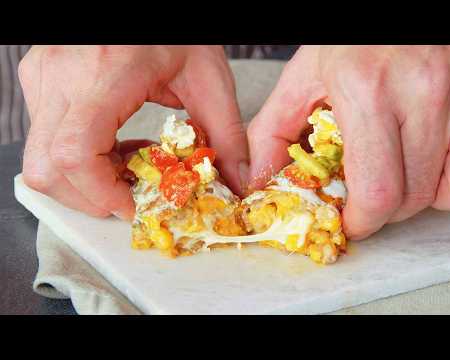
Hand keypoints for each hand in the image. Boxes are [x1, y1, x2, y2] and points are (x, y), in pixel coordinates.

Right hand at [19, 45, 247, 220]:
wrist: (144, 2)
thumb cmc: (176, 29)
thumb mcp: (208, 78)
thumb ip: (226, 133)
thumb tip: (237, 180)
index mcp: (103, 74)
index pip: (76, 154)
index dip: (103, 194)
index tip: (134, 205)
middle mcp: (59, 77)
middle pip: (48, 169)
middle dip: (91, 197)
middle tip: (133, 195)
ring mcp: (44, 79)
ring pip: (41, 160)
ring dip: (85, 181)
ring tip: (129, 167)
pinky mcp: (42, 82)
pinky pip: (47, 140)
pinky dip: (80, 160)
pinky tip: (116, 149)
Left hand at [247, 45, 449, 239]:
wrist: (405, 7)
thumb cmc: (355, 39)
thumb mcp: (304, 76)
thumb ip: (273, 130)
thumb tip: (260, 181)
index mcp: (366, 89)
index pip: (375, 190)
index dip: (362, 220)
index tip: (352, 221)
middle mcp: (421, 91)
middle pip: (410, 198)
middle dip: (383, 212)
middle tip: (368, 199)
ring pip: (448, 192)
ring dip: (418, 200)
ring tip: (398, 176)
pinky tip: (430, 166)